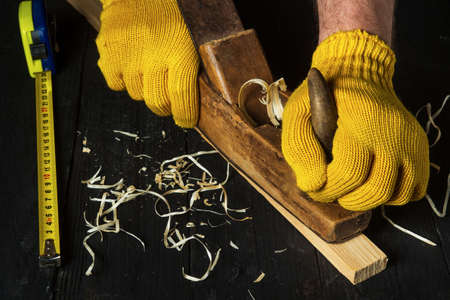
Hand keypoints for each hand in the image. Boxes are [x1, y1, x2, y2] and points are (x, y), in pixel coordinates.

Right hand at [96, 0, 199, 127]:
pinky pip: (116, 83)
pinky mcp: (108, 52)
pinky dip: (124, 81)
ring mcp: (128, 55)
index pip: (181, 97)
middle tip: (168, 99)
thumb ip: (193, 67)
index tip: (186, 121)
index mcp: (180, 51)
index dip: (185, 115)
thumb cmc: (172, 12)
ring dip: (145, 90)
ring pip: (137, 94)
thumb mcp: (194, 37)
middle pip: (157, 102)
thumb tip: (196, 101)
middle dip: (165, 107)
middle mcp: (153, 56)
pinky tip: (132, 65)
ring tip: (149, 70)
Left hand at [281, 30, 429, 210]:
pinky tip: (373, 180)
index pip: (348, 173)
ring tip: (351, 187)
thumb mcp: (299, 112)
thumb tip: (312, 184)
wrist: (358, 69)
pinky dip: (393, 194)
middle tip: (332, 190)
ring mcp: (410, 141)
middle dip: (347, 199)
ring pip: (397, 194)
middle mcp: (393, 132)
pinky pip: (414, 189)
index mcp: (362, 121)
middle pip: (376, 190)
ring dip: (369, 200)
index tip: (314, 186)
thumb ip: (299, 148)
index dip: (326, 190)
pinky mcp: (420, 147)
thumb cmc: (324, 95)